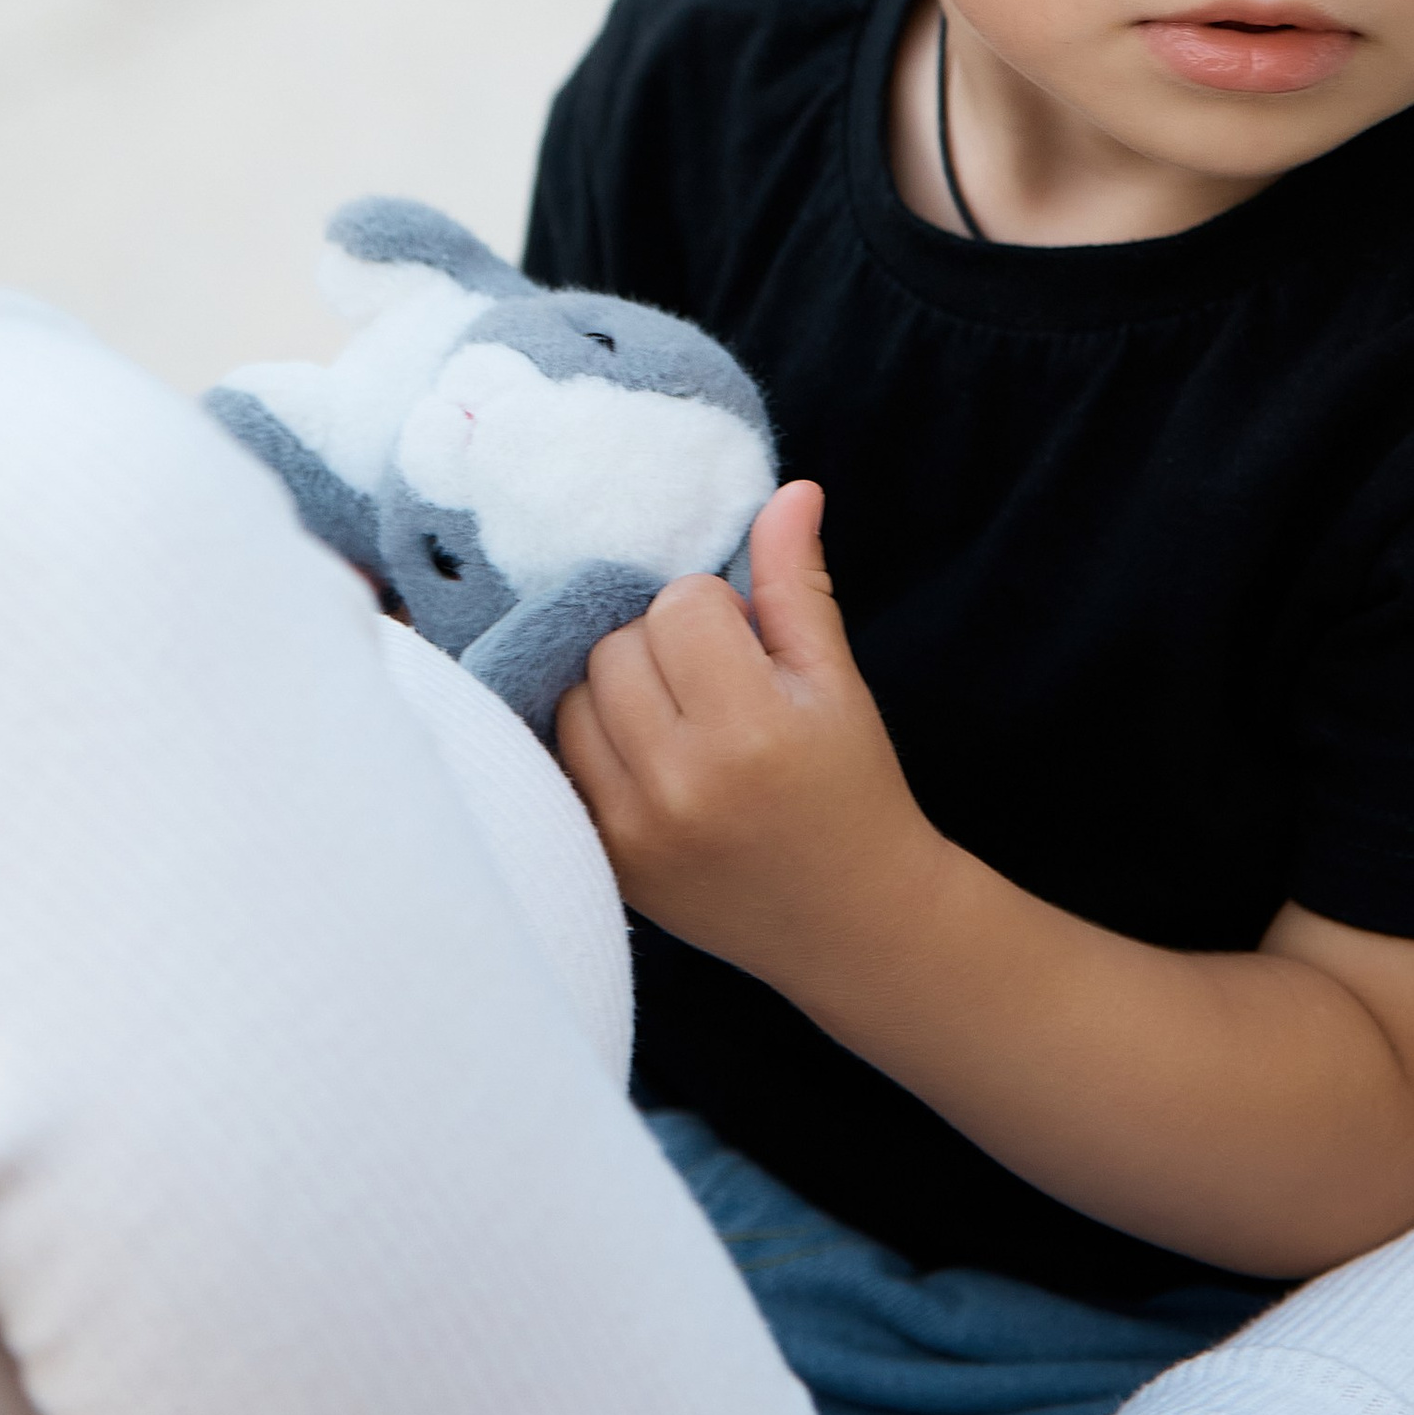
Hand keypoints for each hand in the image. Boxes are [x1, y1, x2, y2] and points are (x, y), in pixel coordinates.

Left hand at [555, 482, 943, 992]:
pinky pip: (558, 761)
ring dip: (616, 691)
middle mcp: (683, 780)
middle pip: (618, 647)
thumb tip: (789, 491)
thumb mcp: (837, 683)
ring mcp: (635, 828)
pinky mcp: (607, 861)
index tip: (746, 646)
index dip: (714, 612)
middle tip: (711, 681)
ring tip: (675, 718)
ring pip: (576, 697)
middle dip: (662, 646)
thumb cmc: (851, 791)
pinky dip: (589, 742)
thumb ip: (798, 584)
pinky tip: (639, 753)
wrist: (855, 922)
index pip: (680, 607)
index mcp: (751, 727)